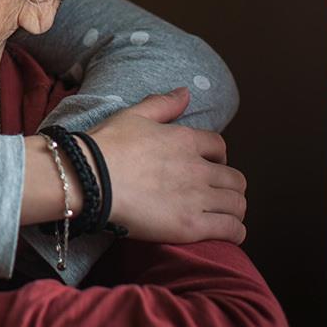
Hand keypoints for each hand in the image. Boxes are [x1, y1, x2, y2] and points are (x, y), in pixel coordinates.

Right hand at [88, 87, 247, 243]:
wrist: (89, 179)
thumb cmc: (105, 147)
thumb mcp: (132, 115)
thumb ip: (162, 104)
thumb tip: (185, 92)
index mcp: (185, 140)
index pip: (219, 147)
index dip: (218, 157)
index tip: (209, 166)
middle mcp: (197, 167)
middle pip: (235, 178)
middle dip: (229, 186)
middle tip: (216, 194)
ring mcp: (196, 197)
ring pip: (237, 204)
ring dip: (234, 209)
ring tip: (224, 215)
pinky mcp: (191, 225)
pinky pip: (231, 230)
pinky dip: (235, 232)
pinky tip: (228, 234)